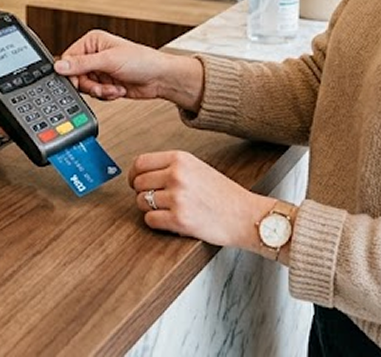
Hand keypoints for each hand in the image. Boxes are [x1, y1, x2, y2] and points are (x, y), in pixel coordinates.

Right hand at [54, 30, 163, 99]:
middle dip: (90, 85)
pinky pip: (95, 94)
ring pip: (85, 87)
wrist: (160, 78)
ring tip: (114, 87)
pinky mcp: (105, 83)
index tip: (78, 82)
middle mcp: (94, 55)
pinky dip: (106, 95)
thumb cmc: (143, 61)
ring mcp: (100, 70)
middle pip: (76, 76)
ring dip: (100, 91)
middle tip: (101, 86)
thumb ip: (82, 64)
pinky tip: (117, 90)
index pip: (69, 58)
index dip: (71, 73)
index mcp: (92, 42)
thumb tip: (59, 65)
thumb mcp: (109, 60)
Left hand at [130, 150, 272, 249]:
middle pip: (139, 183)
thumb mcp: (197, 167)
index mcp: (180, 159)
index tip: (135, 182)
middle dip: (143, 193)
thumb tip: (142, 173)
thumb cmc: (224, 194)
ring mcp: (177, 197)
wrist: (246, 215)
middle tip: (154, 199)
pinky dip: (156, 223)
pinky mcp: (179, 220)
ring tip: (165, 210)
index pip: (141, 162)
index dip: (134, 174)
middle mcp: (176, 175)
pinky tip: (169, 221)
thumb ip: (171, 167)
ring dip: (149, 209)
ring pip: (142, 202)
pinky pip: (150, 220)